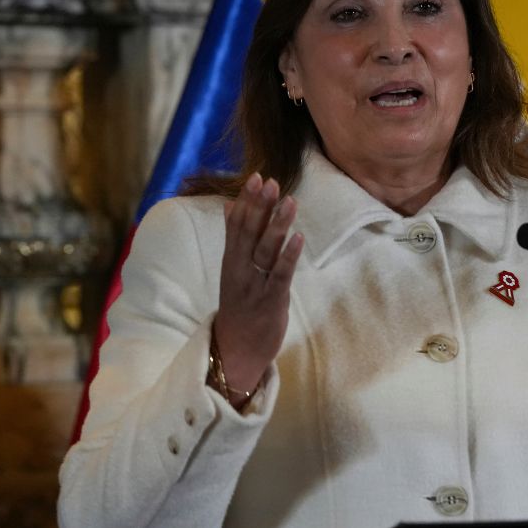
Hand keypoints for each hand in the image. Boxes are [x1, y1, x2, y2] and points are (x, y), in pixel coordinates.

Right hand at [211, 172, 303, 404]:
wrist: (236, 349)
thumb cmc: (240, 305)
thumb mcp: (233, 268)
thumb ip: (234, 237)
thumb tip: (230, 204)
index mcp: (231, 260)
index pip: (237, 224)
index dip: (247, 200)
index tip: (256, 177)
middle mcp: (240, 269)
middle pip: (249, 233)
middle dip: (260, 207)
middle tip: (270, 181)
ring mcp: (255, 285)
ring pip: (265, 251)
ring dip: (277, 225)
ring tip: (290, 202)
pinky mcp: (272, 300)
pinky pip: (280, 275)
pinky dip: (288, 255)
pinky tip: (298, 237)